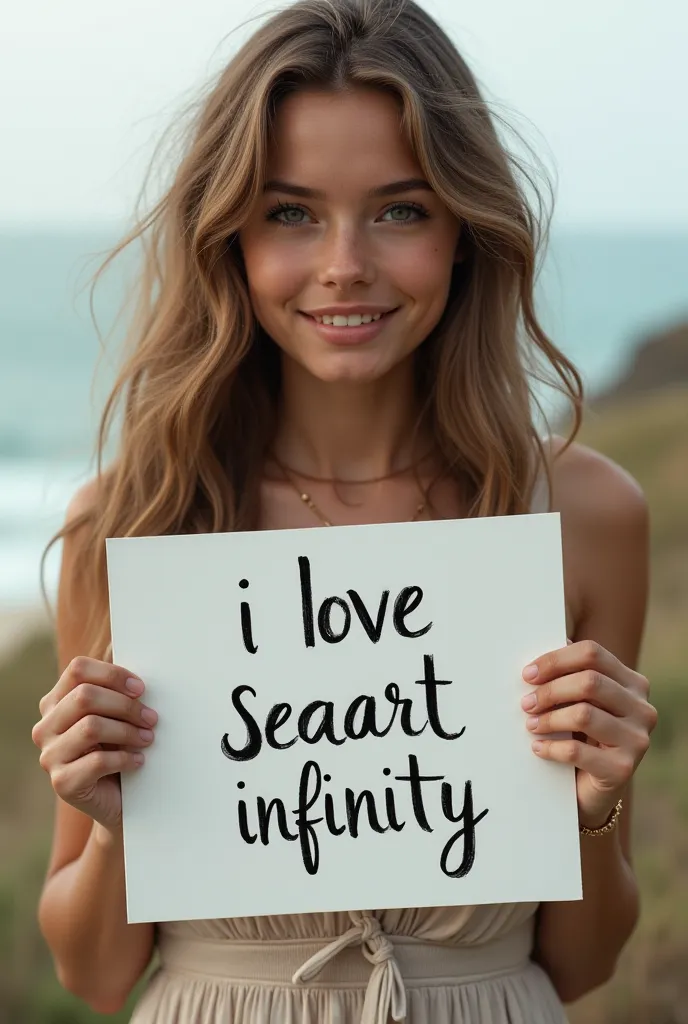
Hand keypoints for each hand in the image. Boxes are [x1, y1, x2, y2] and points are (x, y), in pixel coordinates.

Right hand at [32, 657, 157, 833]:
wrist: (118, 799)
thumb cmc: (119, 747)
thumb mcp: (116, 712)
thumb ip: (115, 682)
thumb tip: (118, 639)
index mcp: (56, 702)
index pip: (77, 670)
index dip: (113, 674)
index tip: (141, 688)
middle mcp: (45, 726)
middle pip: (85, 697)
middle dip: (126, 705)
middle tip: (152, 718)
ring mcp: (49, 755)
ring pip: (91, 727)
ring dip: (128, 731)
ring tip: (149, 738)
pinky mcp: (62, 782)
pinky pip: (97, 761)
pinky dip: (125, 758)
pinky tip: (139, 761)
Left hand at [520, 640, 656, 827]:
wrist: (591, 790)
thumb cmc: (581, 737)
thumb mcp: (578, 702)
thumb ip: (569, 676)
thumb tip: (540, 656)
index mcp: (632, 683)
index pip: (592, 653)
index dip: (555, 660)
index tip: (528, 674)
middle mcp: (642, 708)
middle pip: (589, 681)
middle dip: (550, 690)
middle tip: (526, 703)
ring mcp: (637, 739)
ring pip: (584, 714)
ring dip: (548, 719)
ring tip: (530, 724)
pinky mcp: (623, 769)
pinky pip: (577, 750)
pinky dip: (551, 747)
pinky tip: (538, 747)